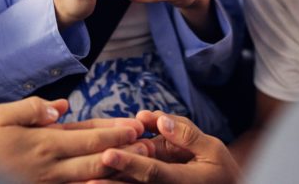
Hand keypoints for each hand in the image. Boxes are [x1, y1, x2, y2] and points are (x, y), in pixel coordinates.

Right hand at [0, 97, 147, 183]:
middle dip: (124, 150)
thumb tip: (61, 106)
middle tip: (149, 144)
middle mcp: (51, 165)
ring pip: (91, 176)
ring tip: (140, 162)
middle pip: (97, 157)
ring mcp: (48, 182)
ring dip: (117, 168)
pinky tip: (107, 181)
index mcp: (43, 141)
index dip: (114, 131)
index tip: (135, 125)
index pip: (88, 135)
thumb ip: (31, 108)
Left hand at [88, 110, 240, 183]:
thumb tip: (158, 120)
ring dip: (104, 183)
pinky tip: (90, 180)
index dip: (129, 163)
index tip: (107, 153)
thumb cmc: (220, 170)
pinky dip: (113, 183)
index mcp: (182, 181)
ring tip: (77, 179)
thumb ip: (186, 134)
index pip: (151, 171)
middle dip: (107, 177)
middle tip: (84, 169)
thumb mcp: (213, 149)